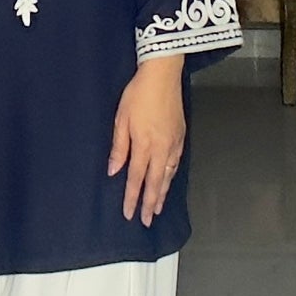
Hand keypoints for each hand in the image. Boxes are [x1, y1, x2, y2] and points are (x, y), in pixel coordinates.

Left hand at [108, 56, 185, 225]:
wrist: (163, 74)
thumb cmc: (138, 94)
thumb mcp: (121, 119)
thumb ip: (119, 147)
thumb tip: (114, 171)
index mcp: (144, 144)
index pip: (137, 178)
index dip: (132, 198)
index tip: (129, 214)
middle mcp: (162, 148)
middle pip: (156, 182)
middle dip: (151, 203)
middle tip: (147, 221)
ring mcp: (174, 143)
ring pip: (168, 175)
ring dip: (163, 193)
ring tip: (158, 208)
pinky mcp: (181, 136)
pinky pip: (176, 163)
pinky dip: (171, 176)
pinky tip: (168, 181)